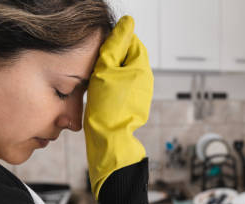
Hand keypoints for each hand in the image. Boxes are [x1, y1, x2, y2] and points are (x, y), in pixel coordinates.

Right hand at [83, 16, 153, 200]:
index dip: (115, 42)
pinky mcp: (135, 105)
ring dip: (111, 72)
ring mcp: (142, 94)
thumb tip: (127, 23)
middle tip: (97, 66)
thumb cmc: (106, 106)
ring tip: (98, 81)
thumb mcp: (106, 68)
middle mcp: (146, 80)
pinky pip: (123, 88)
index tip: (101, 50)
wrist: (109, 139)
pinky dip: (113, 86)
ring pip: (125, 73)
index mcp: (142, 68)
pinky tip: (102, 93)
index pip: (132, 42)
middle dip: (113, 58)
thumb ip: (115, 44)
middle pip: (129, 57)